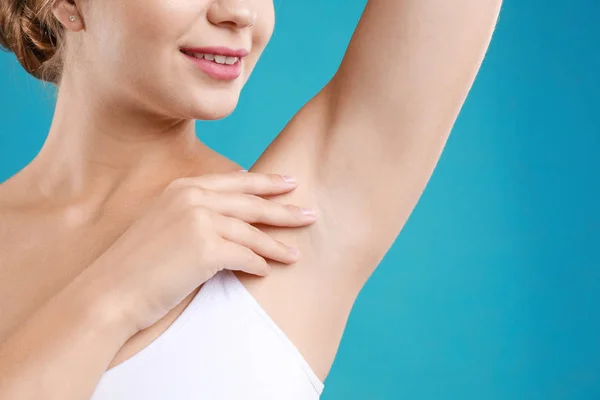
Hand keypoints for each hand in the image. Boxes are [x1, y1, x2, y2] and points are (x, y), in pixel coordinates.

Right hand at [80, 171, 317, 333]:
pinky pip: (245, 257)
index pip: (236, 181)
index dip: (266, 182)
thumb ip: (195, 214)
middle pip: (251, 202)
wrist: (111, 292)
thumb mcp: (164, 225)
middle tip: (311, 214)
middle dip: (284, 209)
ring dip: (277, 245)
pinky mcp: (205, 247)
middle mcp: (192, 197)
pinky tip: (267, 272)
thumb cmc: (137, 265)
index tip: (290, 183)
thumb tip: (234, 221)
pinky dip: (259, 265)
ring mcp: (199, 220)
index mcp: (183, 188)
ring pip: (252, 232)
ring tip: (297, 254)